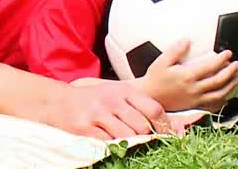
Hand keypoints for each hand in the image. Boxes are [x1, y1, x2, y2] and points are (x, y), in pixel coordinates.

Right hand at [49, 81, 171, 139]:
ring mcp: (96, 113)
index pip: (153, 109)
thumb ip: (146, 109)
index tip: (166, 137)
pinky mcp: (83, 127)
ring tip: (127, 144)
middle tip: (144, 143)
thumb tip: (180, 127)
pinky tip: (109, 143)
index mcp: (123, 90)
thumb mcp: (119, 97)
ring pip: (126, 136)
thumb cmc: (94, 101)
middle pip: (141, 125)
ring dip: (130, 144)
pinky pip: (106, 143)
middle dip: (146, 138)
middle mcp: (110, 100)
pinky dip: (111, 147)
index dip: (164, 127)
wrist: (57, 101)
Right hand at [136, 38, 237, 111]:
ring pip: (220, 94)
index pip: (210, 67)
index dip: (222, 59)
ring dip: (231, 86)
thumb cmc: (154, 78)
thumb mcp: (161, 61)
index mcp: (187, 76)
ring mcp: (196, 100)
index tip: (228, 53)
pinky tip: (227, 95)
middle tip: (237, 64)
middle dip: (231, 71)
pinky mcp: (195, 107)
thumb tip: (187, 40)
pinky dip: (223, 100)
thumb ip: (175, 50)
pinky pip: (214, 105)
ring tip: (236, 78)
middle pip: (219, 81)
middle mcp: (194, 89)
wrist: (148, 97)